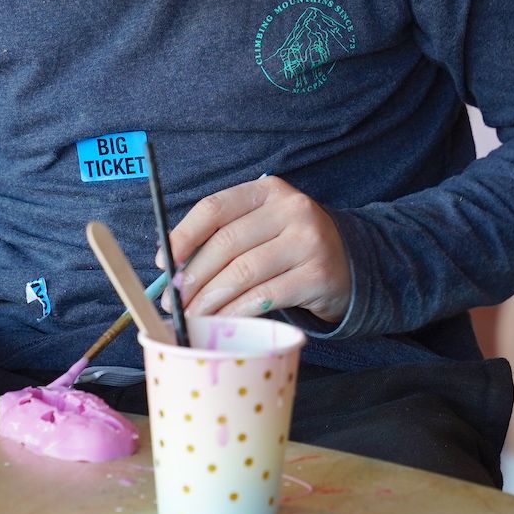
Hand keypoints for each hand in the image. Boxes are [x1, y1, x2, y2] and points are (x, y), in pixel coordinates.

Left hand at [161, 175, 351, 322]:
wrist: (349, 265)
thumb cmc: (290, 248)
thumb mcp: (262, 229)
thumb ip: (223, 238)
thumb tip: (171, 268)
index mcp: (268, 191)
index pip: (215, 208)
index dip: (184, 235)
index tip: (164, 262)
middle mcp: (291, 209)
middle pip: (226, 243)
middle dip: (192, 277)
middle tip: (174, 301)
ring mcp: (307, 240)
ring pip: (242, 272)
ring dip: (210, 300)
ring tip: (192, 316)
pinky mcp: (317, 274)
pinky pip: (264, 297)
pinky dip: (236, 312)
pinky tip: (221, 322)